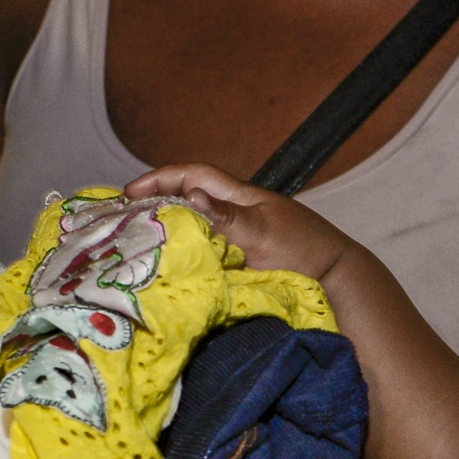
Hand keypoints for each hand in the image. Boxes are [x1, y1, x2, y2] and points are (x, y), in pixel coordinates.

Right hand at [124, 162, 354, 281]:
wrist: (337, 282)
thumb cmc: (305, 252)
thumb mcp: (263, 233)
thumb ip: (227, 216)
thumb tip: (190, 195)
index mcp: (240, 197)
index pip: (192, 176)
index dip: (160, 179)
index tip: (129, 193)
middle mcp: (236, 214)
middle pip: (187, 199)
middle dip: (154, 204)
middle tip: (121, 221)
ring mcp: (239, 238)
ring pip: (193, 227)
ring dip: (165, 231)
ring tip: (134, 245)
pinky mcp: (241, 262)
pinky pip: (203, 252)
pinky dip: (182, 256)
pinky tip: (165, 270)